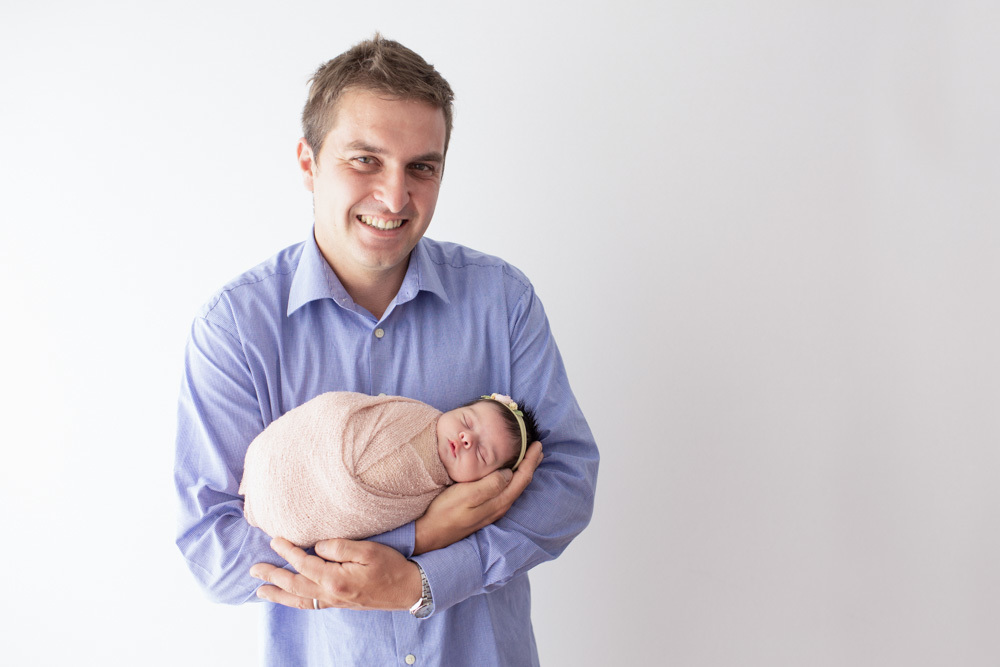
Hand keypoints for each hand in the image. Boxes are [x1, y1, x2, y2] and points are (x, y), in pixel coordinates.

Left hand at [250, 537, 420, 610]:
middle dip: (272, 577)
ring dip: (278, 594)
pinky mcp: (339, 604)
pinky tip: (289, 598)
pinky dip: (294, 601)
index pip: (304, 564)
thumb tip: (317, 546)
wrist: (408, 589)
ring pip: (298, 599)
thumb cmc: (391, 566)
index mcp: (336, 579)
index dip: (287, 551)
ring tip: (260, 591)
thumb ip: (340, 547)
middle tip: (254, 570)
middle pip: (294, 585)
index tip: (274, 539)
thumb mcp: (368, 550)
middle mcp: (330, 594)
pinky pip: (309, 605)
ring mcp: (334, 601)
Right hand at [414, 440, 541, 554]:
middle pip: (522, 483)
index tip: (537, 445)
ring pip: (514, 487)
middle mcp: (500, 507)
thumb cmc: (446, 511)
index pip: (522, 478)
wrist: (431, 533)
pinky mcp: (484, 510)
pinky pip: (505, 491)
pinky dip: (512, 479)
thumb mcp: (468, 494)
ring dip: (523, 471)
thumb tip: (508, 473)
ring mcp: (493, 510)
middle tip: (538, 448)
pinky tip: (508, 474)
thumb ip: (490, 485)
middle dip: (531, 464)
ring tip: (528, 458)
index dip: (531, 460)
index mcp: (499, 501)